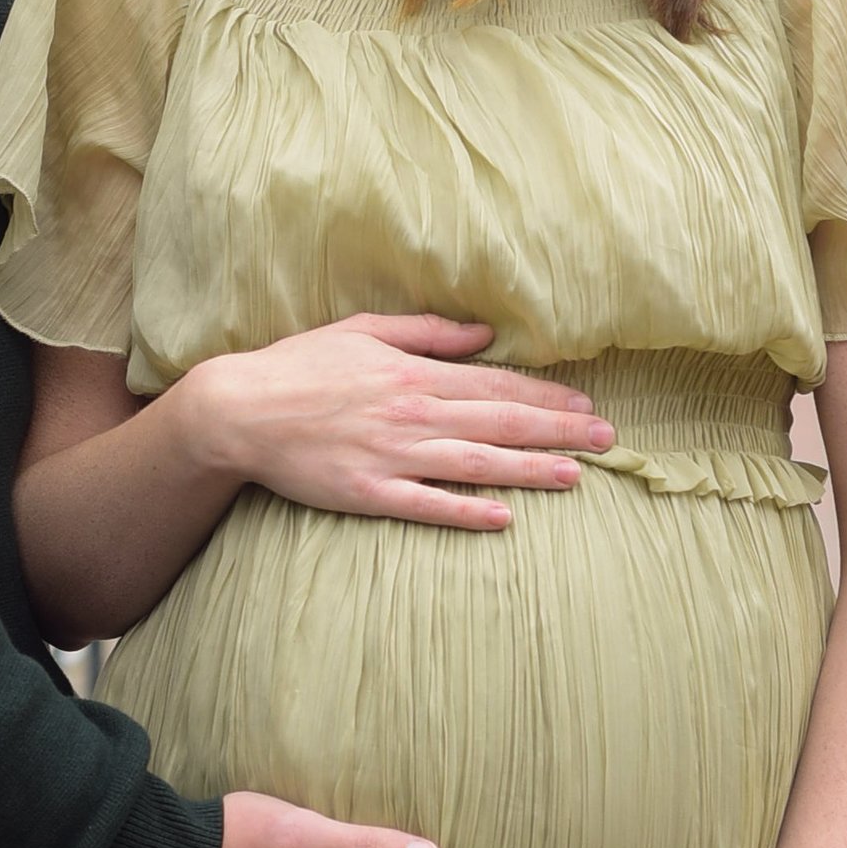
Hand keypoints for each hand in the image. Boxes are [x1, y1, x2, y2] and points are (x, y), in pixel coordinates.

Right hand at [172, 316, 612, 532]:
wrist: (239, 409)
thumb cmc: (299, 366)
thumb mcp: (363, 330)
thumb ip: (427, 332)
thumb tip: (484, 332)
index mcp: (412, 372)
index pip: (494, 384)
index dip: (545, 395)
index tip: (586, 404)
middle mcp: (410, 412)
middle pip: (498, 421)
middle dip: (557, 430)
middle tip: (607, 438)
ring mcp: (391, 455)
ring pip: (474, 463)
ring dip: (528, 469)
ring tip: (575, 475)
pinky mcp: (368, 492)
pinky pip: (426, 504)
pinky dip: (466, 511)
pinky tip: (504, 517)